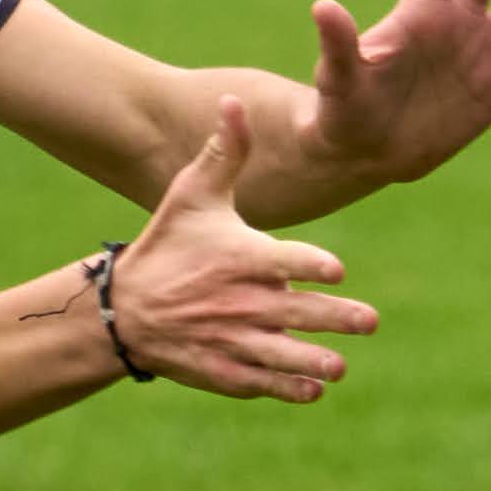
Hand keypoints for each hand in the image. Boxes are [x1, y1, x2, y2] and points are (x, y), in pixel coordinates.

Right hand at [113, 101, 381, 399]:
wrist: (122, 309)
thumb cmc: (167, 246)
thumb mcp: (192, 195)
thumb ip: (225, 153)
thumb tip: (233, 101)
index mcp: (240, 257)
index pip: (284, 261)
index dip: (312, 267)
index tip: (337, 272)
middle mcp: (240, 301)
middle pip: (296, 312)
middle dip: (335, 319)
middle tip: (368, 322)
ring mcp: (232, 340)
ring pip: (282, 354)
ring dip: (314, 362)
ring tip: (340, 366)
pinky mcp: (223, 371)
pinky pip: (260, 382)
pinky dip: (286, 388)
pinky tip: (313, 390)